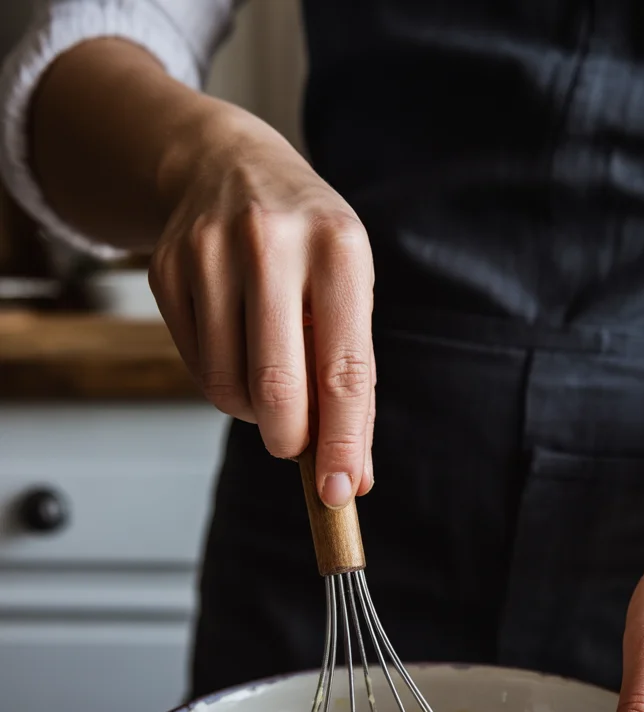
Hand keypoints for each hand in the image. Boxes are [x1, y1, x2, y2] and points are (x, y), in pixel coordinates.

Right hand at [149, 104, 374, 505]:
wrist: (226, 164)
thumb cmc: (307, 245)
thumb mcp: (348, 291)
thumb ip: (353, 381)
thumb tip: (354, 476)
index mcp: (338, 247)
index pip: (343, 368)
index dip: (343, 441)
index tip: (341, 492)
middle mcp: (272, 243)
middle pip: (277, 386)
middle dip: (290, 440)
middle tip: (297, 447)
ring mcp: (209, 252)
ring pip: (230, 387)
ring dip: (254, 413)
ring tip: (270, 384)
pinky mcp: (166, 270)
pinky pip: (197, 369)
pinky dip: (223, 386)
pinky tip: (238, 354)